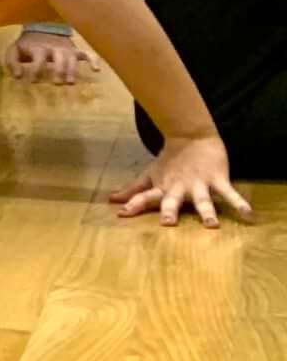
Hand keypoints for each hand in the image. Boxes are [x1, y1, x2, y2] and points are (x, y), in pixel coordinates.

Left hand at [4, 31, 92, 84]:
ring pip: (72, 59)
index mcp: (38, 48)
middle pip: (59, 58)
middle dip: (59, 70)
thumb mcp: (14, 51)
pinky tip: (96, 70)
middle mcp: (54, 48)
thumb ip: (12, 63)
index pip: (38, 59)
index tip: (32, 82)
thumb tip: (18, 76)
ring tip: (70, 82)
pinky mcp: (75, 50)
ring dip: (72, 70)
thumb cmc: (27, 45)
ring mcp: (66, 49)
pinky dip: (93, 60)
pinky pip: (87, 54)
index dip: (36, 71)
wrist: (41, 29)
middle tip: (57, 83)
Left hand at [110, 134, 253, 227]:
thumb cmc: (170, 161)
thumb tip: (111, 200)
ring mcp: (199, 183)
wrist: (192, 136)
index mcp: (162, 187)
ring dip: (207, 211)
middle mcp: (179, 187)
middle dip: (170, 210)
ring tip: (212, 224)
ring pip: (203, 200)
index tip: (121, 214)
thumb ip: (133, 190)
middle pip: (172, 200)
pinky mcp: (218, 179)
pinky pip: (229, 193)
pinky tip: (248, 214)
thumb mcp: (150, 174)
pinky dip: (239, 203)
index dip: (133, 204)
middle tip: (168, 223)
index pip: (145, 196)